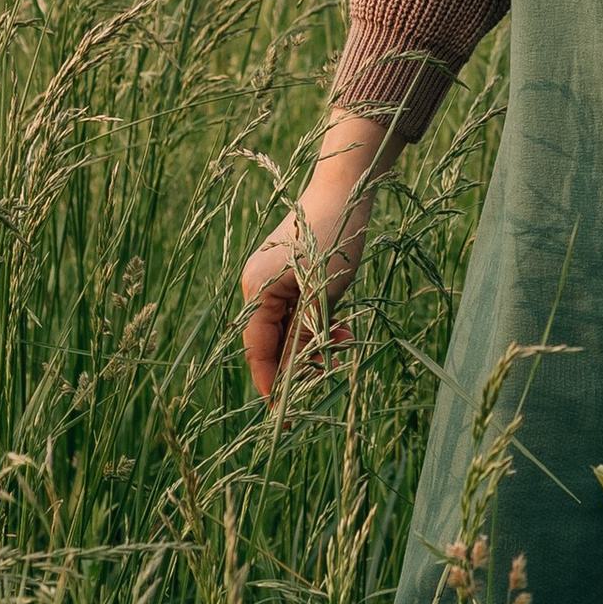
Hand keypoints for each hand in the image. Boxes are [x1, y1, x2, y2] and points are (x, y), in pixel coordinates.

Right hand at [242, 108, 388, 398]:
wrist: (346, 188)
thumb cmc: (332, 237)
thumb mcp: (323, 292)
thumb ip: (306, 334)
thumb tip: (295, 375)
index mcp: (256, 289)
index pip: (257, 349)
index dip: (270, 383)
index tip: (284, 415)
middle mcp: (259, 286)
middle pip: (274, 342)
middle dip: (301, 363)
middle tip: (331, 376)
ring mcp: (275, 279)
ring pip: (291, 328)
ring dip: (316, 342)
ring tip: (347, 341)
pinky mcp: (293, 274)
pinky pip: (301, 311)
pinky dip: (320, 323)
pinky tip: (345, 327)